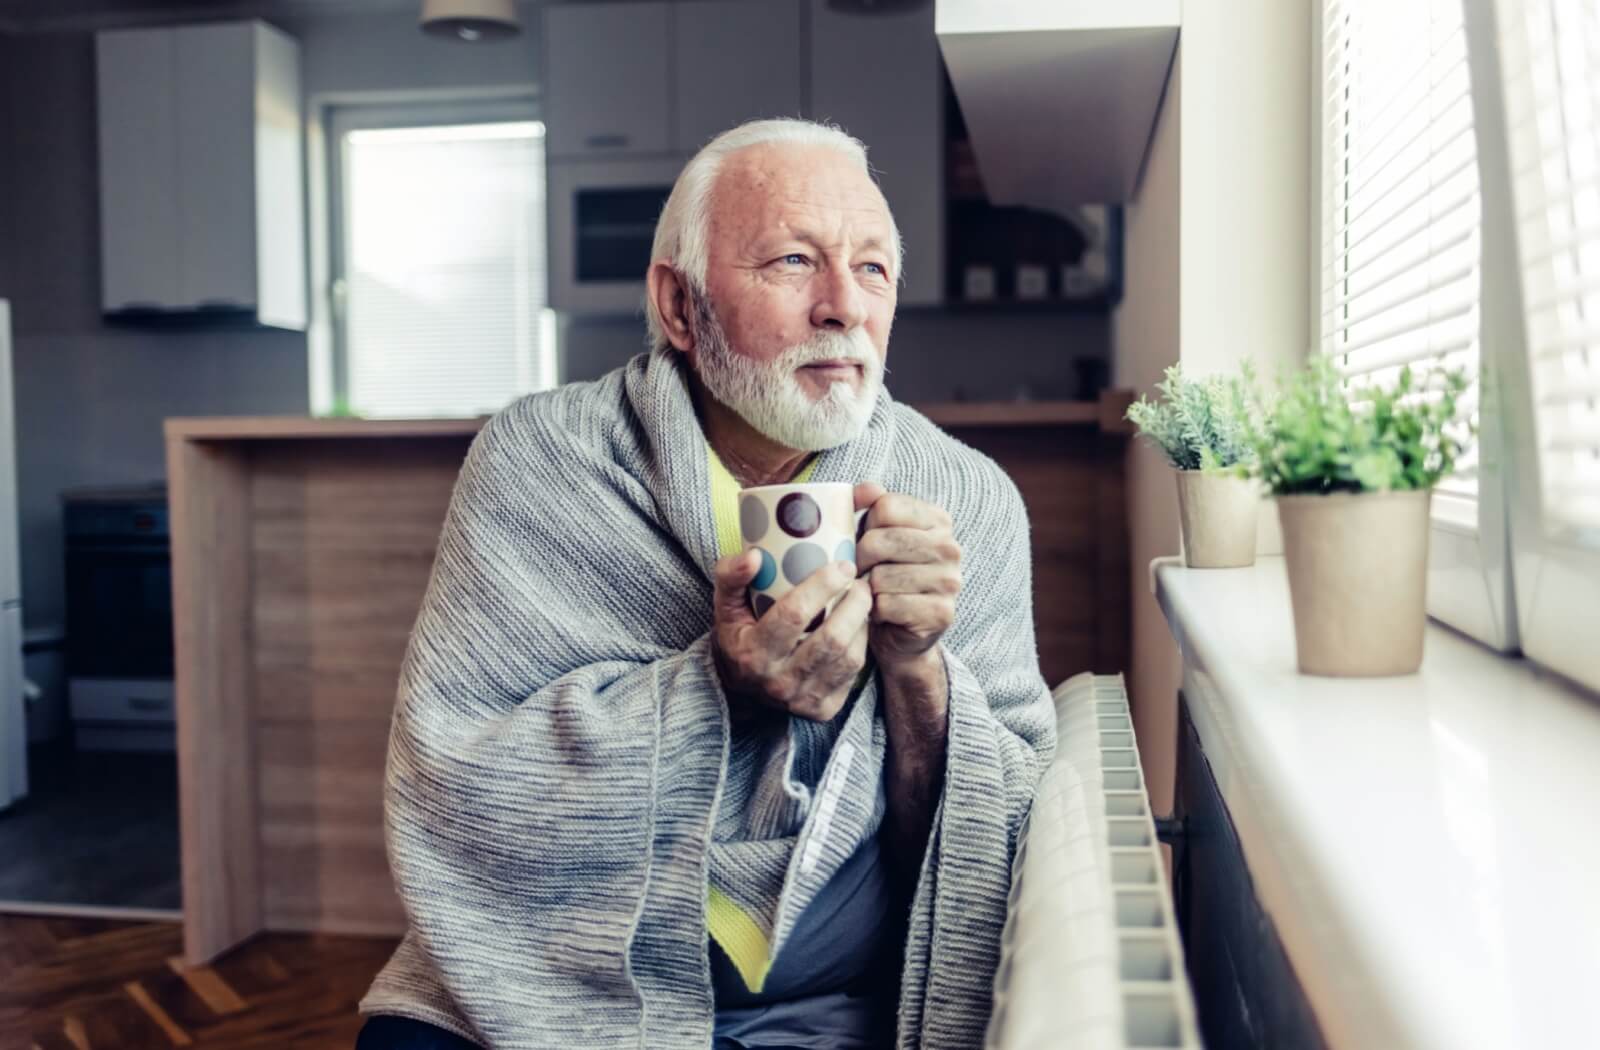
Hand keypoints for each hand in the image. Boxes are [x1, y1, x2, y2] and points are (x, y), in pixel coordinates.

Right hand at [710, 549, 872, 721]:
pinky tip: (858, 626)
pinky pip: (853, 673)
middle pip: (831, 639)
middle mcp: (778, 682)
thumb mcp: (725, 607)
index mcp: (752, 654)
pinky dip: (860, 644)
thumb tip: (754, 555)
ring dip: (861, 623)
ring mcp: (803, 699)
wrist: (740, 693)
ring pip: (848, 657)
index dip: (822, 587)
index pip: (793, 615)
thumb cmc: (737, 638)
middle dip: (854, 604)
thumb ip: (730, 576)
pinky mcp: (822, 710)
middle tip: (860, 582)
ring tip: (861, 599)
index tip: (842, 565)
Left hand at [853, 483, 961, 672]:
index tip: (864, 542)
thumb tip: (868, 489)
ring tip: (873, 593)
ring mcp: (950, 582)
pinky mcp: (941, 613)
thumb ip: (866, 506)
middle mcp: (950, 547)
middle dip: (859, 560)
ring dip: (866, 589)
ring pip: (881, 577)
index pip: (886, 506)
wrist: (898, 631)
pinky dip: (875, 611)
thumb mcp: (872, 535)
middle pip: (880, 541)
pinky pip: (887, 605)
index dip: (864, 526)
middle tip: (860, 572)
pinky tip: (883, 613)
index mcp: (937, 520)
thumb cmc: (883, 575)